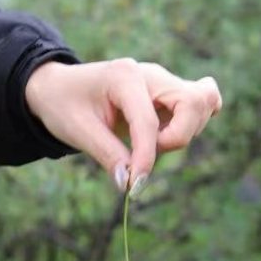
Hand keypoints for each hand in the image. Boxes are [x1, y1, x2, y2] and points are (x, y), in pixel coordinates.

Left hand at [24, 57, 221, 191]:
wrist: (57, 88)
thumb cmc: (63, 105)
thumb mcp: (78, 131)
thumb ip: (107, 155)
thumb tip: (129, 183)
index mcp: (125, 76)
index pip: (149, 121)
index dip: (146, 157)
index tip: (134, 186)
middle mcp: (151, 74)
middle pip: (193, 103)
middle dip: (177, 137)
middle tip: (147, 152)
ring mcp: (164, 82)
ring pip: (202, 104)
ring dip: (184, 132)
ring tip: (148, 144)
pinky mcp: (169, 94)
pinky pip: (200, 104)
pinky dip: (193, 123)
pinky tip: (170, 133)